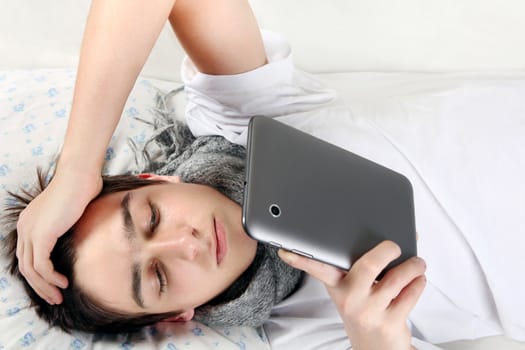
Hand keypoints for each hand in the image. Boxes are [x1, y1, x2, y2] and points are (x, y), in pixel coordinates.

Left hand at [16, 168, 101, 303]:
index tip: (55, 285)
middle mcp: (25, 228)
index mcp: (29, 223)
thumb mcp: (70, 212)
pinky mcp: (41, 236)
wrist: (80, 176)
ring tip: (59, 296)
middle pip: (26, 267)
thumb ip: (67, 226)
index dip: (39, 274)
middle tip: (55, 298)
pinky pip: (42, 265)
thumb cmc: (81, 188)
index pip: (28, 256)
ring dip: (45, 287)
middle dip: (40, 286)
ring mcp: (30, 232)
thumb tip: (79, 237)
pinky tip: (64, 282)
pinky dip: (52, 277)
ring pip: (31, 271)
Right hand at [279, 241, 425, 349]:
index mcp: (337, 286)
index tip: (286, 251)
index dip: (301, 259)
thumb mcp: (352, 290)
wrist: (375, 348)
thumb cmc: (364, 311)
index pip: (317, 269)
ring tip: (416, 263)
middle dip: (386, 250)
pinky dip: (418, 283)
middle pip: (368, 266)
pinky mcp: (389, 322)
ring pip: (396, 279)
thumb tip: (388, 235)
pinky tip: (417, 280)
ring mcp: (369, 312)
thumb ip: (361, 264)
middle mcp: (350, 299)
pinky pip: (410, 294)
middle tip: (394, 246)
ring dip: (412, 266)